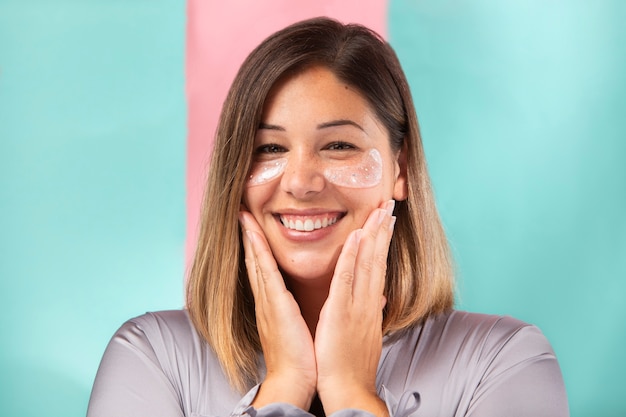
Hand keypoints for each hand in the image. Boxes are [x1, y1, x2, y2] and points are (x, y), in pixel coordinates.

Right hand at [239, 211, 316, 409]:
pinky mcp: (275, 305)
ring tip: (244, 216)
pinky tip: (254, 236)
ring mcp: (268, 301)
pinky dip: (259, 252)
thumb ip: (302, 312)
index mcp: (274, 305)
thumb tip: (318, 301)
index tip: (256, 229)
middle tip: (242, 214)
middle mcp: (267, 300)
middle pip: (256, 261)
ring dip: (251, 237)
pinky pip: (266, 273)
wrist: (293, 380)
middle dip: (250, 237)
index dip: (259, 249)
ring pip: (258, 262)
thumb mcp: (302, 328)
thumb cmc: (301, 358)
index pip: (266, 270)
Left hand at [314, 200, 395, 416]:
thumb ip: (371, 313)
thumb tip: (380, 298)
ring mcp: (357, 307)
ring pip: (367, 264)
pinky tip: (358, 238)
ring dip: (374, 235)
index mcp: (370, 306)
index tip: (386, 220)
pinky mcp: (341, 314)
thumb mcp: (365, 335)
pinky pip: (347, 280)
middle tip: (388, 203)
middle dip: (383, 230)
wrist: (349, 390)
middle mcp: (368, 302)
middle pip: (377, 260)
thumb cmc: (351, 365)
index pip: (378, 267)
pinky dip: (353, 257)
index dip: (382, 242)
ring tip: (379, 211)